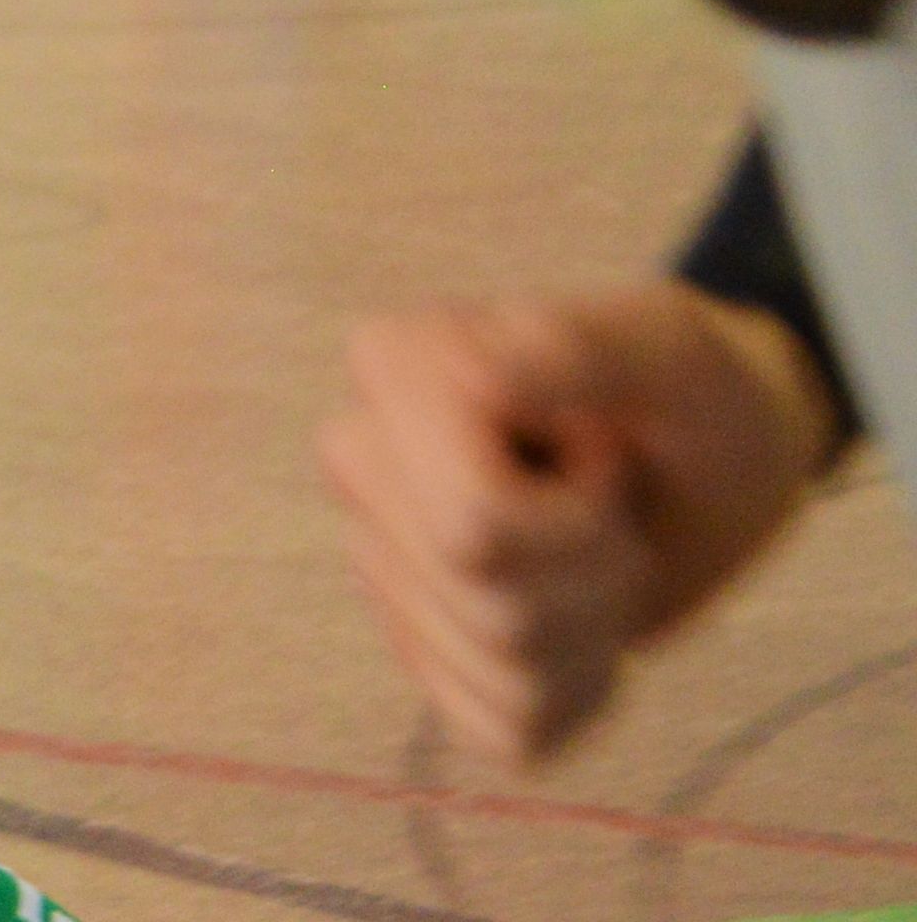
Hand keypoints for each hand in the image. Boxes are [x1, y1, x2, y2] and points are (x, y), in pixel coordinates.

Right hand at [318, 284, 837, 761]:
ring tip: (605, 548)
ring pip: (503, 669)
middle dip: (595, 570)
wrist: (713, 451)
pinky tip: (584, 617)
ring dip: (597, 623)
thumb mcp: (661, 350)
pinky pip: (501, 727)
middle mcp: (363, 466)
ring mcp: (386, 564)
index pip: (471, 523)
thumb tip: (467, 381)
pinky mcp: (428, 650)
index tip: (605, 448)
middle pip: (489, 600)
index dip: (580, 511)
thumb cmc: (687, 388)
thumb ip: (567, 350)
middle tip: (617, 505)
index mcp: (391, 372)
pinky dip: (579, 693)